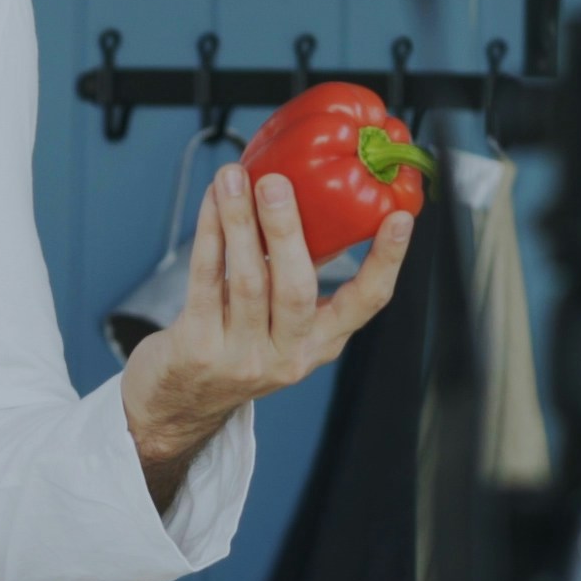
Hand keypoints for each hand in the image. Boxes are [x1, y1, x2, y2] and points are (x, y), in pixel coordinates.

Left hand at [120, 165, 415, 503]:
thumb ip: (299, 273)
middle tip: (277, 183)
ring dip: (240, 221)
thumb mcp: (282, 323)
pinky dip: (209, 235)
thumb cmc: (237, 344)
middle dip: (287, 231)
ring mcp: (243, 357)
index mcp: (321, 343)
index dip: (386, 262)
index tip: (399, 218)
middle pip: (297, 289)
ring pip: (247, 280)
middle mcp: (288, 355)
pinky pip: (205, 281)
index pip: (367, 303)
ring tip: (234, 177)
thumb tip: (316, 200)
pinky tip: (211, 203)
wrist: (181, 402)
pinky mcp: (200, 349)